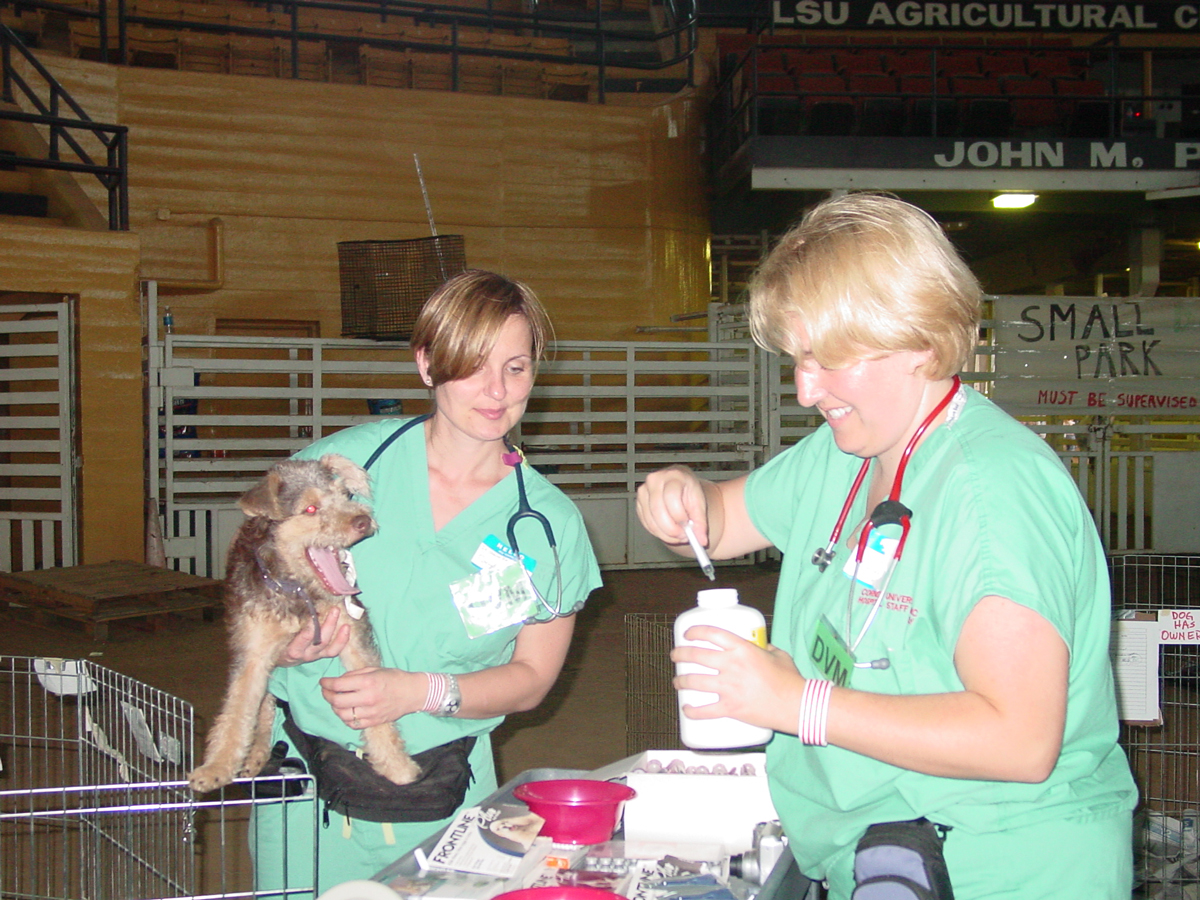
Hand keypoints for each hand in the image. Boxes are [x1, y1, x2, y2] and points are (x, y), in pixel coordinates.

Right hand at [277, 607, 350, 665]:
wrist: (280, 658)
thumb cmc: (278, 641)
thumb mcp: (278, 634)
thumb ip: (285, 621)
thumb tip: (292, 600)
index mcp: (293, 650)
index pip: (305, 637)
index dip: (312, 625)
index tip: (316, 611)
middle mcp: (305, 654)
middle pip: (320, 641)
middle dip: (329, 624)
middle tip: (334, 609)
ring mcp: (315, 656)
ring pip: (330, 647)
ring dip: (338, 632)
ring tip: (342, 617)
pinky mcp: (322, 655)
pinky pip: (334, 651)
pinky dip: (342, 640)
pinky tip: (346, 628)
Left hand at [319, 667, 426, 729]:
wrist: (412, 693)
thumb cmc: (394, 678)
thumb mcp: (375, 670)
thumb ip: (355, 675)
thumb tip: (338, 681)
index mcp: (368, 682)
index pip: (338, 685)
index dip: (327, 683)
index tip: (323, 682)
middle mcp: (368, 698)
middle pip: (337, 701)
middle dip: (327, 695)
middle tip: (326, 691)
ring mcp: (370, 712)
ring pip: (342, 715)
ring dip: (335, 708)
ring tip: (336, 702)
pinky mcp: (373, 722)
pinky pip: (352, 724)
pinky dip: (345, 718)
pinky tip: (346, 711)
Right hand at [636, 465, 710, 547]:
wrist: (680, 488)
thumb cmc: (689, 493)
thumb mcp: (700, 504)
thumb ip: (700, 522)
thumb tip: (701, 540)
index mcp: (674, 475)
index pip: (671, 496)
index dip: (679, 515)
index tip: (687, 526)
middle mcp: (655, 480)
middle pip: (658, 509)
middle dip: (671, 528)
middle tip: (683, 537)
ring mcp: (644, 491)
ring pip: (650, 519)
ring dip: (665, 533)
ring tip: (678, 535)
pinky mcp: (639, 503)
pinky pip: (646, 523)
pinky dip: (657, 532)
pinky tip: (668, 532)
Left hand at [671, 624, 802, 732]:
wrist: (796, 705)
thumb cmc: (789, 679)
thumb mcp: (778, 655)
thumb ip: (766, 648)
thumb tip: (760, 646)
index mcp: (742, 649)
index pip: (712, 633)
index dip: (695, 631)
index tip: (687, 634)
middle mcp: (731, 665)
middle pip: (696, 656)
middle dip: (680, 654)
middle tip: (676, 656)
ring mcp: (729, 687)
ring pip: (694, 682)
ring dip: (681, 681)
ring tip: (677, 682)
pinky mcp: (730, 708)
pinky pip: (704, 711)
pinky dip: (692, 711)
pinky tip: (686, 709)